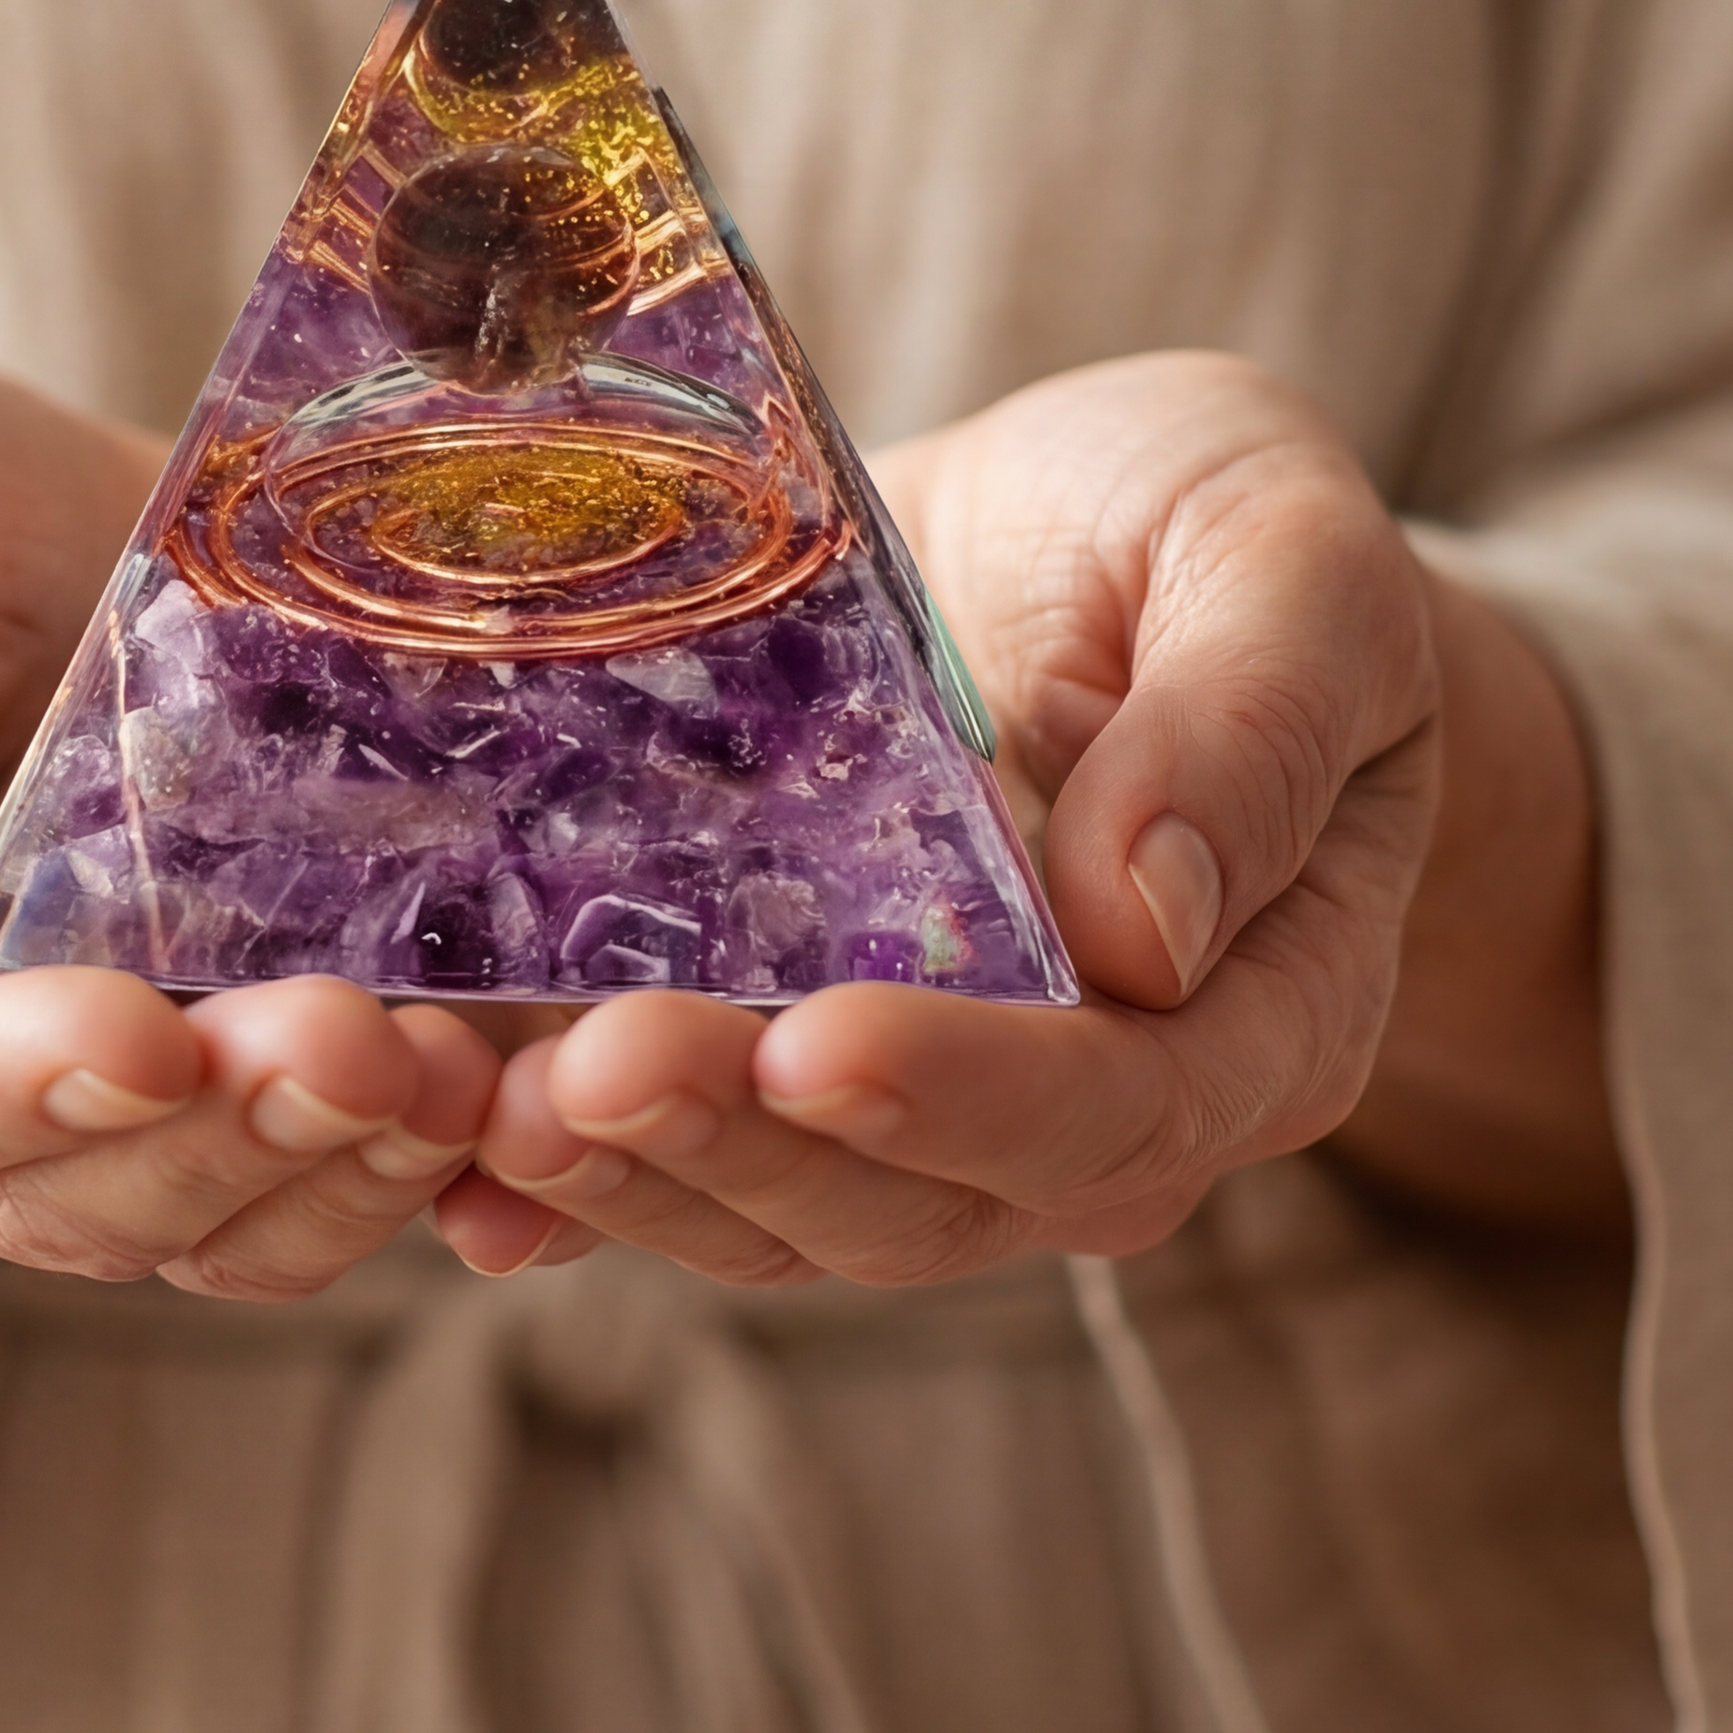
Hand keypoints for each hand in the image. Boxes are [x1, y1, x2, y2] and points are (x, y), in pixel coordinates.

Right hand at [0, 334, 499, 1292]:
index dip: (3, 1085)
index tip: (133, 1038)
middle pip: (68, 1187)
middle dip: (220, 1133)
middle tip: (355, 1046)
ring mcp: (106, 1098)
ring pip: (219, 1212)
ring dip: (344, 1166)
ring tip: (458, 1073)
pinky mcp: (254, 1057)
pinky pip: (342, 1167)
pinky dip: (440, 1162)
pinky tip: (531, 1107)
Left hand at [441, 354, 1595, 1286]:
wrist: (1082, 530)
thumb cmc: (1215, 530)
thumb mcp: (1285, 558)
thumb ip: (1252, 724)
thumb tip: (1154, 929)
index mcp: (1249, 1014)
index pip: (1120, 1108)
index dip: (972, 1094)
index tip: (829, 1040)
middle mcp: (1079, 1102)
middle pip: (915, 1198)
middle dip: (746, 1144)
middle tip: (595, 1075)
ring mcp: (905, 1095)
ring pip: (772, 1202)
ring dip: (630, 1173)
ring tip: (498, 1106)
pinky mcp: (765, 1048)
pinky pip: (664, 1150)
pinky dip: (557, 1179)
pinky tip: (447, 1172)